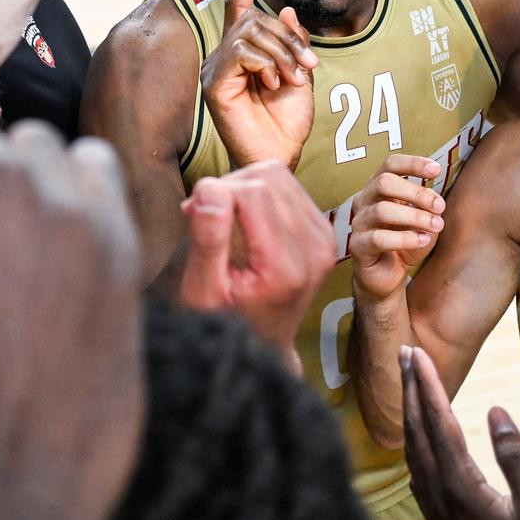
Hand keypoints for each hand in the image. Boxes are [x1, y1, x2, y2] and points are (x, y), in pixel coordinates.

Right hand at [177, 163, 332, 372]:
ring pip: (278, 175)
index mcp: (286, 269)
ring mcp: (324, 240)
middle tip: (207, 218)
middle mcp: (315, 251)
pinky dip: (260, 194)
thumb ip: (208, 240)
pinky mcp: (324, 230)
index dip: (216, 193)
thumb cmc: (225, 321)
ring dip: (244, 188)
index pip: (252, 192)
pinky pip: (288, 186)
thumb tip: (210, 188)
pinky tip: (244, 221)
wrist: (261, 344)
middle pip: (267, 178)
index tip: (195, 216)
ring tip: (224, 219)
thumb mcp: (202, 291)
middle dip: (229, 188)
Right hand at [200, 0, 316, 168]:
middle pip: (255, 19)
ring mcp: (217, 68)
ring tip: (292, 80)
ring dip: (282, 54)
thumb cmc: (286, 121)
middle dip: (288, 38)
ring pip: (250, 33)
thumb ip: (293, 42)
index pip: (241, 4)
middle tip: (307, 68)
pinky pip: (242, 52)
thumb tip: (287, 10)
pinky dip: (266, 64)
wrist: (279, 154)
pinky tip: (273, 85)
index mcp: (246, 51)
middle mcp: (225, 55)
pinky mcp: (214, 84)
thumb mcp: (300, 73)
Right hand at [346, 154, 444, 300]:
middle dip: (416, 192)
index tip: (435, 170)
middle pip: (384, 182)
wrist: (386, 277)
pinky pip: (379, 238)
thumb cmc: (403, 244)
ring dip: (414, 216)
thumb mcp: (423, 224)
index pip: (390, 165)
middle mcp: (364, 201)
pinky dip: (405, 238)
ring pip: (382, 210)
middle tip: (440, 206)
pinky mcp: (357, 246)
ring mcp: (358, 223)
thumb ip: (429, 211)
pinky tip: (422, 241)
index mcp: (378, 189)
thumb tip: (436, 204)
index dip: (412, 163)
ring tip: (436, 226)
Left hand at [403, 346, 519, 519]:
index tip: (416, 353)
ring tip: (409, 388)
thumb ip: (514, 459)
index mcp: (463, 490)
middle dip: (411, 392)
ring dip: (411, 418)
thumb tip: (494, 410)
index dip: (427, 387)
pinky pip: (420, 479)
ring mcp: (440, 517)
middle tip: (403, 354)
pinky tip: (418, 448)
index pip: (440, 425)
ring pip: (415, 456)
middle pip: (419, 435)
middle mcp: (442, 500)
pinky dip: (415, 450)